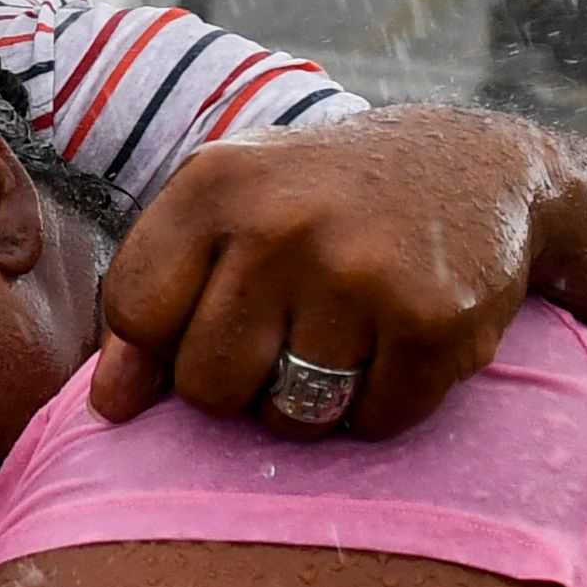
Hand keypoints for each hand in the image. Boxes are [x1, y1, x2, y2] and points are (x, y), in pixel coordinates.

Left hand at [88, 105, 545, 440]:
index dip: (159, 344)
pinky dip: (381, 405)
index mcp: (215, 185)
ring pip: (290, 416)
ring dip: (312, 401)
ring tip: (340, 336)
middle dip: (237, 384)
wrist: (477, 165)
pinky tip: (394, 346)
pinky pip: (374, 422)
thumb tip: (109, 407)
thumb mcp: (228, 210)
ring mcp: (361, 274)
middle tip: (283, 336)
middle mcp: (282, 225)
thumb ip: (155, 297)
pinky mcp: (435, 320)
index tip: (203, 324)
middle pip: (206, 385)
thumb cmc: (321, 199)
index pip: (136, 313)